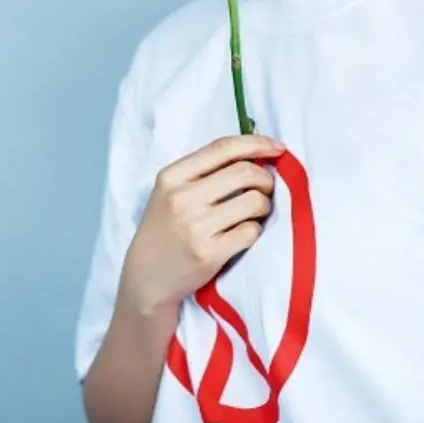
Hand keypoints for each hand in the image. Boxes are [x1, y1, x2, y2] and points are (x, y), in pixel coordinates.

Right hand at [119, 133, 284, 321]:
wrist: (145, 279)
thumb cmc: (165, 229)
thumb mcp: (170, 191)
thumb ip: (204, 171)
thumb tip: (255, 155)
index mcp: (172, 176)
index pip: (224, 147)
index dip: (257, 143)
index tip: (278, 147)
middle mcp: (182, 198)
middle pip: (244, 172)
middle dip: (266, 178)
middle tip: (267, 187)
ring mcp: (195, 227)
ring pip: (254, 201)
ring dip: (265, 205)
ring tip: (257, 211)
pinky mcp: (209, 253)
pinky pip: (251, 231)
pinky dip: (256, 229)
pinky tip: (245, 232)